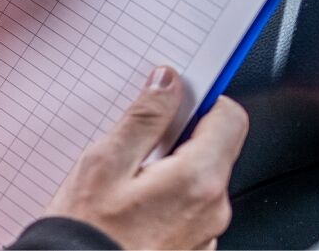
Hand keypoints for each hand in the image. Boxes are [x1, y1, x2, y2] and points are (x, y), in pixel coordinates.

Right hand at [40, 67, 248, 249]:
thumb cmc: (87, 234)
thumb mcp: (104, 164)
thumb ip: (143, 119)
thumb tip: (167, 84)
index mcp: (199, 180)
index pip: (230, 117)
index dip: (204, 101)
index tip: (177, 99)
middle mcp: (213, 210)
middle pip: (215, 150)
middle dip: (180, 139)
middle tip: (138, 146)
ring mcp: (206, 235)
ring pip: (201, 182)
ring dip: (173, 173)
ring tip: (129, 184)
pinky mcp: (194, 250)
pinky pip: (191, 211)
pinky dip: (170, 202)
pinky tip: (136, 209)